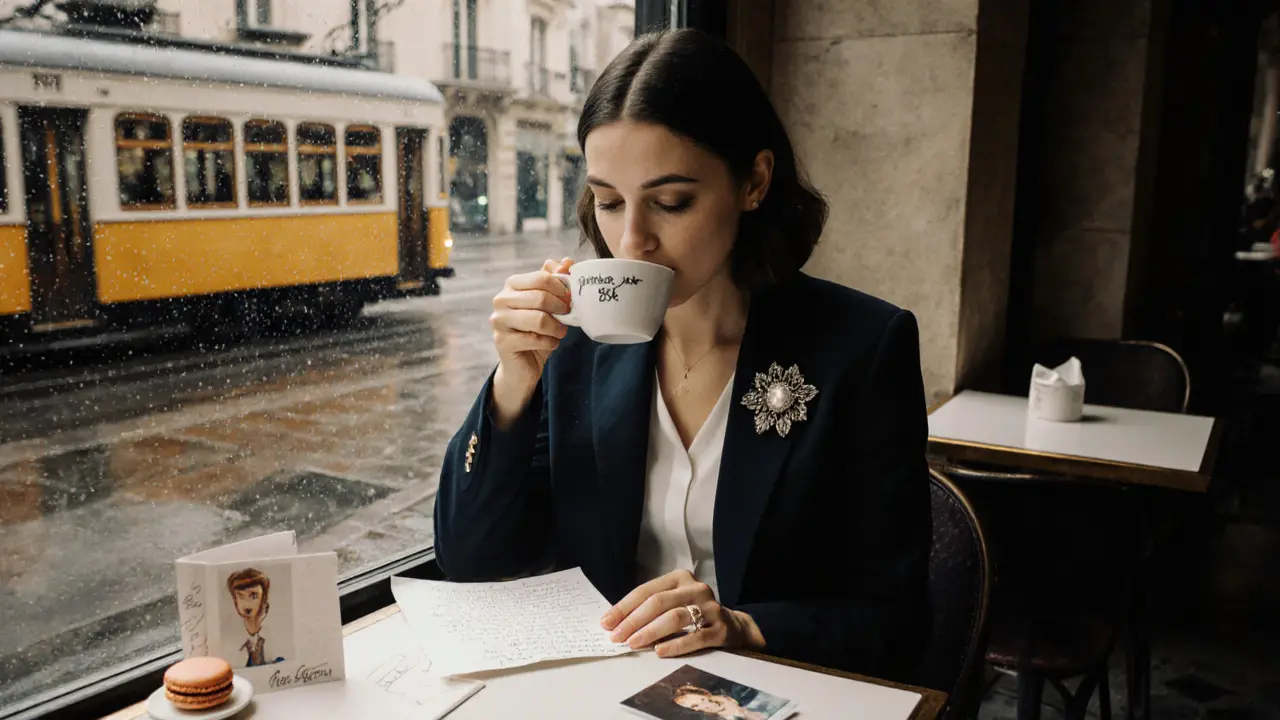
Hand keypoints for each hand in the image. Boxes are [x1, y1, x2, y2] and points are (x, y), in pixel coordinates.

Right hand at [489, 258, 573, 425]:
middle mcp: (501, 300)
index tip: (570, 299)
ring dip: (556, 327)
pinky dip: (549, 342)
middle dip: (561, 308)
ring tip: (561, 332)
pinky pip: (534, 339)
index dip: (561, 288)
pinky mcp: (502, 341)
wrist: (522, 364)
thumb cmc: (536, 330)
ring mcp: (499, 321)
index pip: (541, 277)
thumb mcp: (548, 304)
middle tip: (569, 316)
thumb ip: (555, 281)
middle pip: (540, 297)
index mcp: (512, 285)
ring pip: (538, 319)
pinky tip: (551, 343)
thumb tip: (567, 261)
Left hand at [600, 569, 765, 657]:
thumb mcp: (673, 603)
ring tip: (633, 643)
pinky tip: (659, 652)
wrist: (734, 627)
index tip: (607, 623)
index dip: (624, 607)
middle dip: (633, 621)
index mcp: (680, 578)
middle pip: (658, 603)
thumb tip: (615, 624)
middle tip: (617, 637)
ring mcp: (711, 607)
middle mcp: (696, 588)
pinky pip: (695, 637)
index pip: (645, 591)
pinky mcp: (721, 628)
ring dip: (650, 632)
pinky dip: (675, 645)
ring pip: (675, 617)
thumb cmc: (694, 615)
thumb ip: (650, 609)